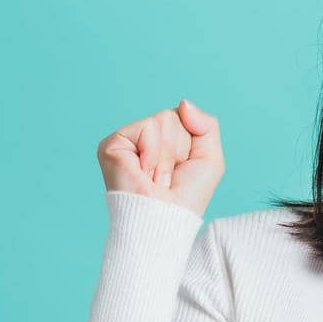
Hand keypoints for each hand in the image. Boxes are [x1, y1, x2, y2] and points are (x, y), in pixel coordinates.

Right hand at [97, 99, 224, 218]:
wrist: (165, 218)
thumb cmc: (186, 196)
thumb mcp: (210, 158)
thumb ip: (206, 125)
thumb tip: (183, 103)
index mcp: (162, 141)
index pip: (184, 117)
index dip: (192, 144)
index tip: (182, 169)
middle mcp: (142, 139)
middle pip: (174, 116)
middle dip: (180, 149)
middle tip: (168, 177)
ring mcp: (127, 141)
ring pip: (163, 119)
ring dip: (167, 155)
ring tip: (156, 177)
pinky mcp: (112, 145)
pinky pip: (147, 128)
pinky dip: (153, 153)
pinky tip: (143, 172)